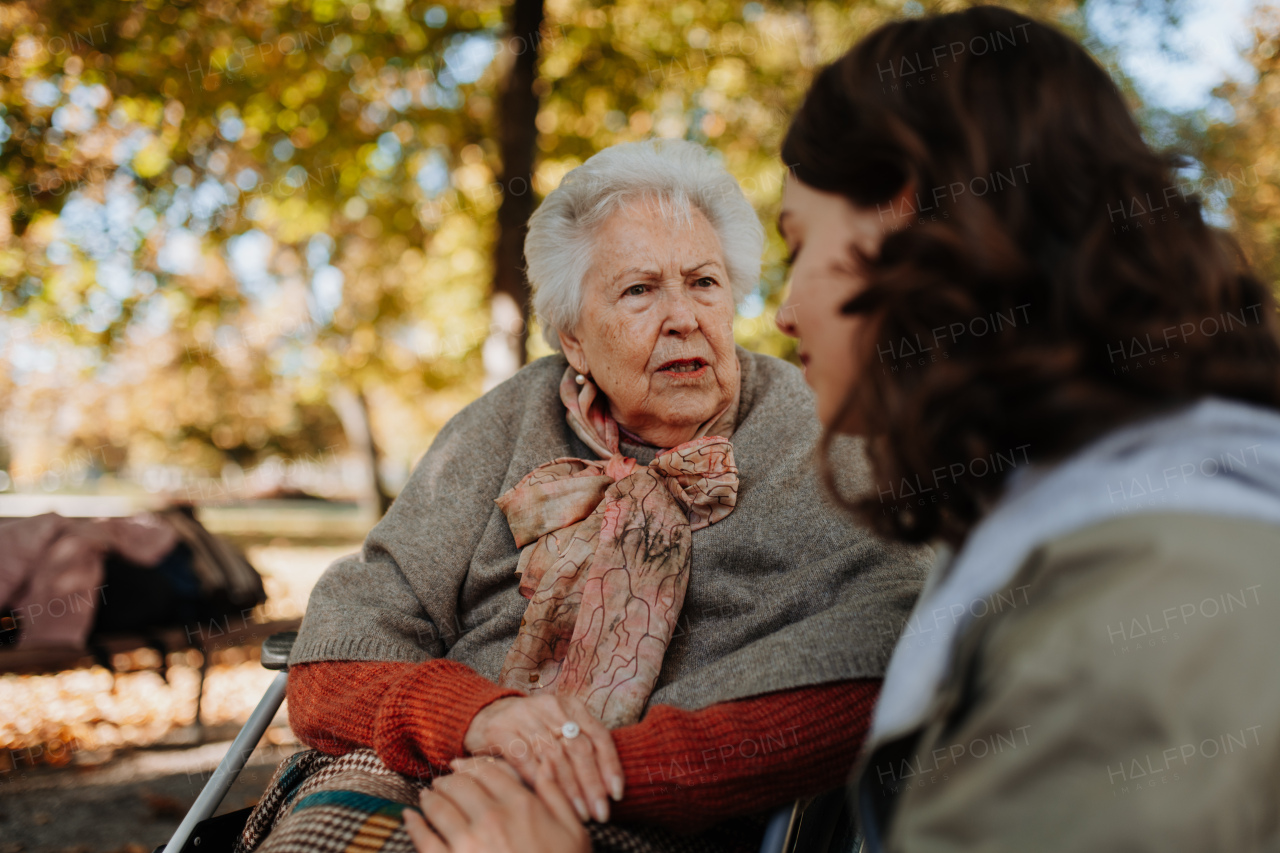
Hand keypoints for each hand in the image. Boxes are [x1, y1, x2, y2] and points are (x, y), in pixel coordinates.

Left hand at [403, 757, 589, 852]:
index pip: (489, 772)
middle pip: (461, 785)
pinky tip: (410, 818)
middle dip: (448, 780)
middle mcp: (492, 817)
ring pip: (440, 808)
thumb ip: (555, 794)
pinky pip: (425, 840)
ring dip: (430, 799)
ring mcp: (468, 842)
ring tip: (426, 797)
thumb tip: (545, 763)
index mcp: (521, 805)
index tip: (462, 766)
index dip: (472, 766)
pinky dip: (414, 825)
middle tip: (441, 781)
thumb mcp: (573, 831)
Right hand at [463, 693, 623, 822]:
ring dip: (569, 789)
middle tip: (600, 812)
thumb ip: (581, 746)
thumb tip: (608, 788)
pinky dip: (538, 780)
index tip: (616, 794)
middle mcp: (551, 708)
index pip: (598, 736)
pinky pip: (524, 758)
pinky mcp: (501, 730)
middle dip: (592, 784)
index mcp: (571, 706)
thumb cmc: (531, 728)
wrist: (486, 714)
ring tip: (580, 813)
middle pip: (579, 749)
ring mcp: (525, 718)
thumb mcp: (559, 727)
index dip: (610, 766)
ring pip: (554, 756)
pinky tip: (547, 798)